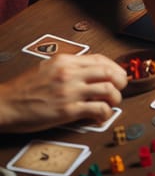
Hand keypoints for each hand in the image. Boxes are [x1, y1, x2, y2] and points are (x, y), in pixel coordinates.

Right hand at [0, 54, 126, 132]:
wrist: (4, 104)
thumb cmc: (23, 88)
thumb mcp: (47, 67)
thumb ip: (68, 66)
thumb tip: (88, 70)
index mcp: (66, 61)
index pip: (100, 59)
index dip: (114, 67)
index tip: (118, 74)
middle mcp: (70, 73)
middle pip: (108, 72)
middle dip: (120, 80)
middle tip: (121, 87)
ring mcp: (70, 92)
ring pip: (107, 89)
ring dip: (115, 97)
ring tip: (112, 103)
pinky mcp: (67, 111)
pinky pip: (97, 109)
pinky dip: (105, 113)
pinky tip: (102, 116)